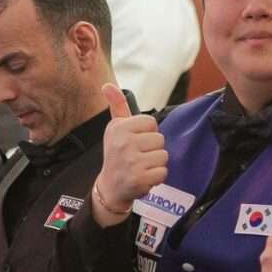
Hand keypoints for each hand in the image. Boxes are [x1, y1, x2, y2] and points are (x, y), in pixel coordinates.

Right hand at [92, 83, 167, 224]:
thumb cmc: (117, 154)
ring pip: (163, 156)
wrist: (110, 187)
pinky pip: (163, 172)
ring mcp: (131, 161)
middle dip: (153, 149)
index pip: (151, 123)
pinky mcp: (139, 179)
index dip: (147, 133)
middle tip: (138, 157)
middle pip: (160, 139)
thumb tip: (107, 85)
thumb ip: (117, 106)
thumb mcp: (115, 129)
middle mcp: (123, 143)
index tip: (135, 142)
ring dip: (156, 164)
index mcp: (118, 127)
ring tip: (141, 167)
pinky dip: (157, 177)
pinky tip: (143, 178)